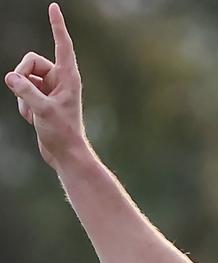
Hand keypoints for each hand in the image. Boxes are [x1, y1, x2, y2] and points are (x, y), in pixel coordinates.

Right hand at [4, 3, 85, 168]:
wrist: (64, 154)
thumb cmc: (62, 133)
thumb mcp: (43, 111)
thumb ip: (26, 91)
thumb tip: (10, 77)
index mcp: (68, 78)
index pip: (62, 45)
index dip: (57, 26)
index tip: (54, 7)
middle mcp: (59, 81)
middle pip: (30, 62)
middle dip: (21, 75)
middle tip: (20, 91)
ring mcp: (49, 90)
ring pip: (24, 78)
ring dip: (22, 95)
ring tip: (33, 113)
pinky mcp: (42, 100)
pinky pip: (23, 93)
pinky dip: (23, 105)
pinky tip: (32, 119)